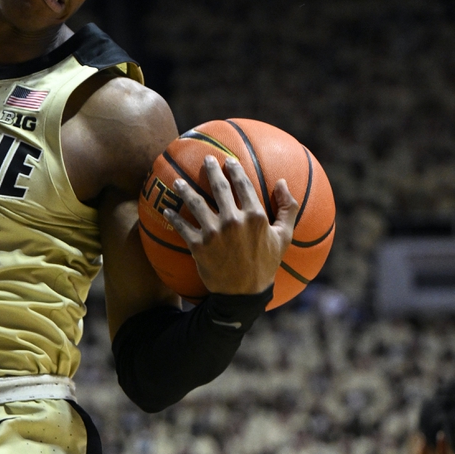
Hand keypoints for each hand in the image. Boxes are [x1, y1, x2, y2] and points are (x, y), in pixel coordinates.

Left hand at [162, 155, 297, 294]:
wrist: (244, 294)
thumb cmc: (266, 264)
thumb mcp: (283, 237)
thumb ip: (288, 208)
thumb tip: (283, 182)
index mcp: (255, 216)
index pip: (243, 185)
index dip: (235, 170)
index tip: (228, 160)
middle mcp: (233, 221)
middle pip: (219, 187)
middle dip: (211, 169)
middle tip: (206, 159)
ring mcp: (214, 233)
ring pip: (196, 203)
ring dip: (185, 189)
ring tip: (178, 181)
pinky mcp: (198, 245)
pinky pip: (182, 227)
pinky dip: (173, 218)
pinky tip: (166, 211)